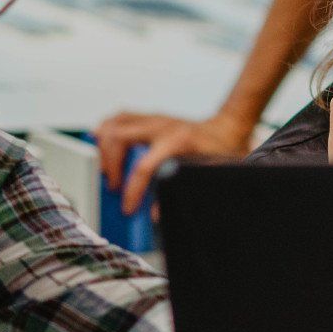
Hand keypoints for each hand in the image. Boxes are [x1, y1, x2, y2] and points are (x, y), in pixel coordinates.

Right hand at [97, 109, 254, 212]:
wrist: (228, 128)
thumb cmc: (221, 150)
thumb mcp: (210, 174)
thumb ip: (184, 192)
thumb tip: (156, 213)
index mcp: (178, 141)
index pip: (144, 167)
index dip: (132, 191)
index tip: (127, 208)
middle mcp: (162, 126)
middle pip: (120, 140)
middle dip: (110, 167)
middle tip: (114, 188)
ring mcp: (154, 118)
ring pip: (115, 124)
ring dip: (104, 147)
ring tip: (105, 169)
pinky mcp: (150, 117)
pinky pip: (120, 118)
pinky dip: (108, 131)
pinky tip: (104, 146)